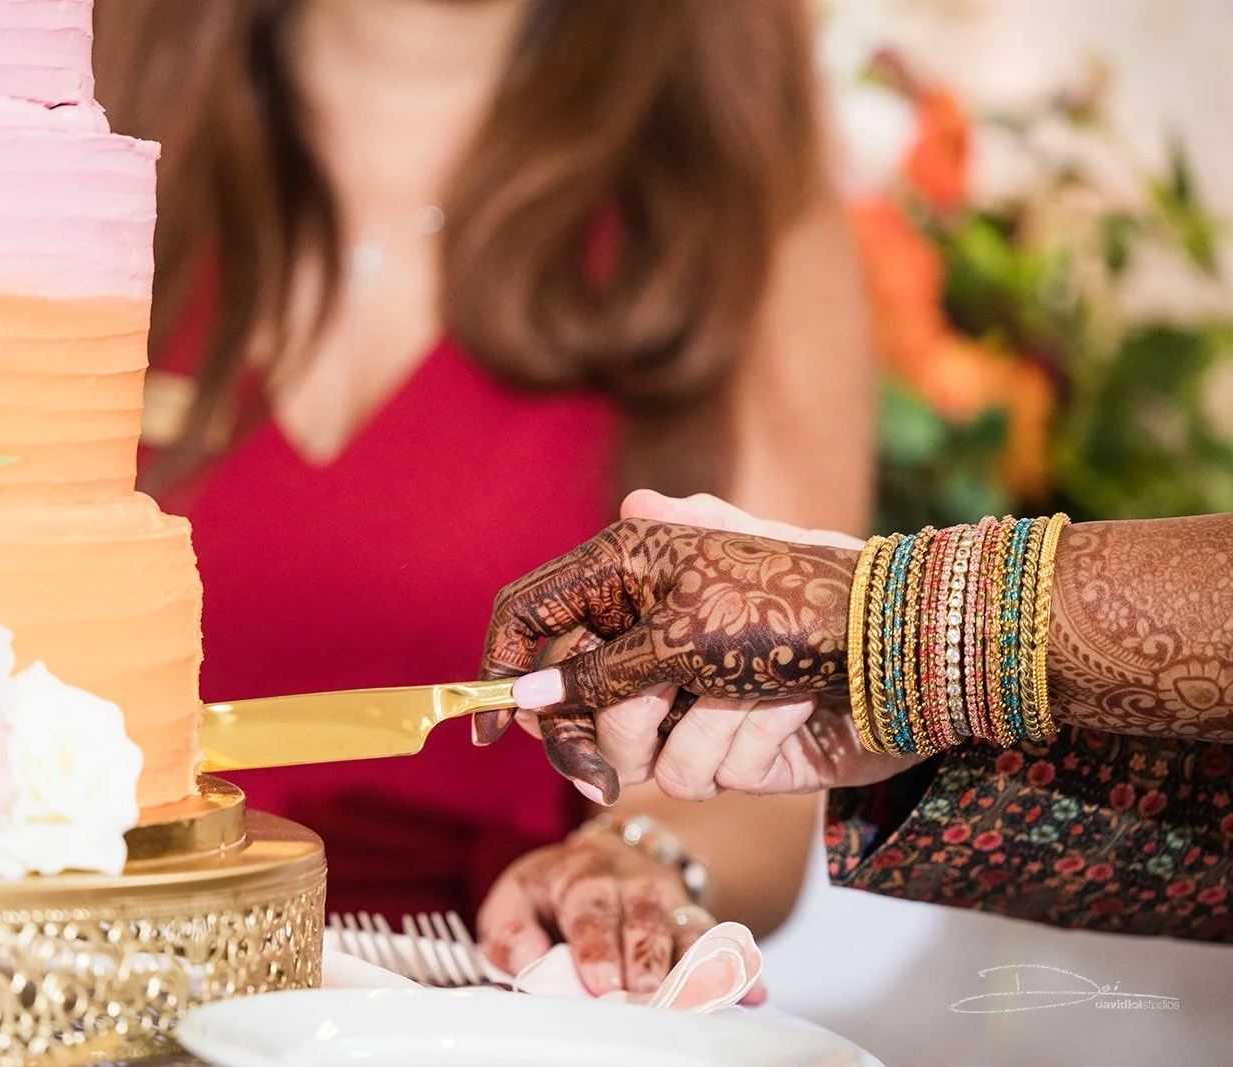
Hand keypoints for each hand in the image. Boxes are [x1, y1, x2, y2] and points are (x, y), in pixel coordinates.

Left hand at [477, 824, 762, 1000]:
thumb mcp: (517, 898)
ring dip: (694, 963)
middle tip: (645, 992)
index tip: (599, 982)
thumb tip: (524, 956)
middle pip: (646, 915)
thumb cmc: (554, 893)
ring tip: (699, 998)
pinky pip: (722, 943)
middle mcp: (634, 882)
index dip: (597, 943)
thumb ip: (508, 928)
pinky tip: (752, 992)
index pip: (590, 905)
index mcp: (582, 874)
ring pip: (689, 927)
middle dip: (648, 955)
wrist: (605, 862)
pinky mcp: (698, 922)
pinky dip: (739, 967)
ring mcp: (672, 901)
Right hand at [479, 493, 919, 800]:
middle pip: (569, 698)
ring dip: (687, 739)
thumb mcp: (678, 635)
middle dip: (596, 735)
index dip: (499, 666)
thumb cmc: (790, 613)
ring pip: (632, 746)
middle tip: (603, 776)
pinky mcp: (723, 734)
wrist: (903, 653)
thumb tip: (526, 698)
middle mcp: (647, 626)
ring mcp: (684, 683)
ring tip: (745, 704)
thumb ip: (594, 673)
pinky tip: (784, 715)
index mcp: (626, 569)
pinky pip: (695, 767)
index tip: (489, 731)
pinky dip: (738, 747)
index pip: (529, 612)